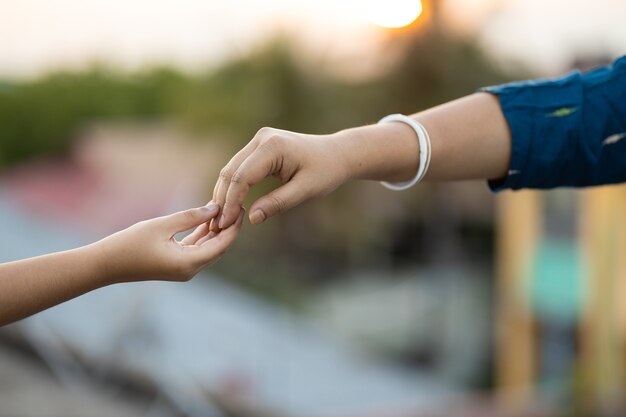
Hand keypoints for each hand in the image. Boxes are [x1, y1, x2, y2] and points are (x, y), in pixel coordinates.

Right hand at [96, 203, 243, 282]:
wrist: (105, 265)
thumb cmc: (130, 244)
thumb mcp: (162, 225)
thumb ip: (191, 216)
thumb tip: (216, 207)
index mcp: (189, 263)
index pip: (222, 244)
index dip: (234, 225)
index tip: (242, 206)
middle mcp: (190, 270)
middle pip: (219, 247)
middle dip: (229, 226)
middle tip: (238, 203)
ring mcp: (184, 269)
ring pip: (208, 248)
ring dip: (216, 230)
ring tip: (225, 207)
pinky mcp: (176, 265)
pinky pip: (196, 249)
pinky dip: (202, 235)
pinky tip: (207, 217)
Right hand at [210, 127, 351, 230]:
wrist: (337, 154)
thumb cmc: (326, 171)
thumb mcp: (305, 190)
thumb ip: (278, 203)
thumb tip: (252, 219)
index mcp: (273, 146)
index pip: (242, 176)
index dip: (232, 202)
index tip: (226, 225)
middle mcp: (262, 138)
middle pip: (231, 171)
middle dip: (223, 200)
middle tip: (217, 226)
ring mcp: (259, 140)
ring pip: (231, 169)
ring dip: (224, 194)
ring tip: (220, 220)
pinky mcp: (259, 146)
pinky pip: (240, 167)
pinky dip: (233, 186)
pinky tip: (229, 206)